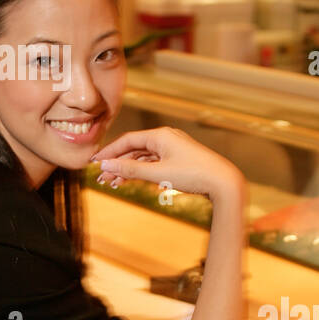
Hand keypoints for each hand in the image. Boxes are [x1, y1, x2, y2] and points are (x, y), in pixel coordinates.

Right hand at [91, 126, 244, 202]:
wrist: (223, 182)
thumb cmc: (194, 174)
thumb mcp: (158, 173)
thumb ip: (130, 169)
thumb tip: (107, 165)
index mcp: (160, 135)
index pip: (127, 140)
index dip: (109, 152)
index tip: (94, 162)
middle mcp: (165, 138)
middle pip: (134, 149)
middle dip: (117, 164)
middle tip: (101, 178)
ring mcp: (172, 149)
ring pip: (143, 158)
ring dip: (128, 170)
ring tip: (114, 184)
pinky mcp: (178, 160)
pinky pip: (153, 163)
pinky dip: (142, 172)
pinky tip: (132, 182)